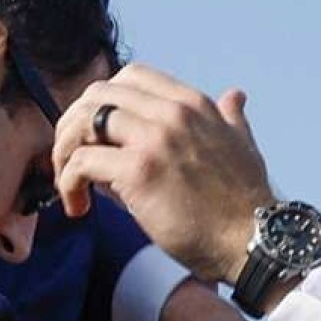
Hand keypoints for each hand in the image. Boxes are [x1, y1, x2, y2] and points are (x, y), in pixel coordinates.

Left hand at [52, 63, 274, 283]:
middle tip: (71, 157)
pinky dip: (68, 182)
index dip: (103, 101)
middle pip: (98, 94)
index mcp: (192, 104)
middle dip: (74, 122)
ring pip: (83, 122)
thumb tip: (235, 95)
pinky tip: (77, 204)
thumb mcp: (241, 146)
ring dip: (64, 151)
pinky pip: (81, 162)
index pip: (130, 77)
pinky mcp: (138, 171)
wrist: (257, 243)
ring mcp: (154, 140)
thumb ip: (230, 118)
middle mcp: (172, 113)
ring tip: (68, 182)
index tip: (95, 132)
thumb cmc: (244, 203)